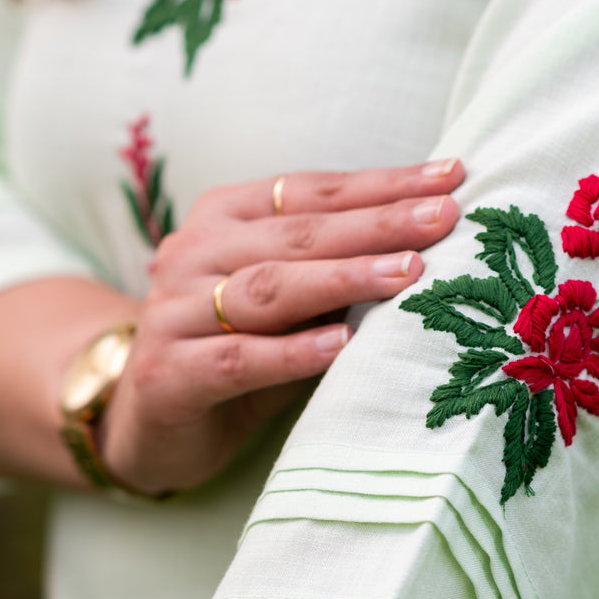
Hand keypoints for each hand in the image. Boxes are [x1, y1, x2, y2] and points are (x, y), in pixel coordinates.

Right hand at [99, 159, 463, 492]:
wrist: (147, 422)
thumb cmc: (236, 350)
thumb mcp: (289, 305)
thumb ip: (336, 273)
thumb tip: (430, 245)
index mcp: (224, 218)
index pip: (312, 192)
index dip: (382, 184)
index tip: (451, 177)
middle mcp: (193, 253)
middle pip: (298, 232)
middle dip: (377, 223)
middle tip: (443, 218)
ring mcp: (173, 312)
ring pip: (268, 288)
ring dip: (343, 279)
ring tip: (407, 274)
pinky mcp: (168, 373)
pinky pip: (237, 359)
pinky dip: (291, 352)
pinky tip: (341, 344)